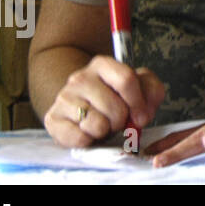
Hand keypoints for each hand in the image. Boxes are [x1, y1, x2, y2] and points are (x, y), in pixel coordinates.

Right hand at [43, 55, 164, 146]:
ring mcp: (64, 97)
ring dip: (104, 130)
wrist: (80, 109)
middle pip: (115, 107)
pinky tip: (87, 131)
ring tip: (101, 123)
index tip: (141, 116)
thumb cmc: (114, 99)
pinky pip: (80, 138)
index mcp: (103, 65)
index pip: (126, 79)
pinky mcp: (52, 119)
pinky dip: (88, 140)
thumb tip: (143, 112)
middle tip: (115, 120)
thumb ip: (151, 91)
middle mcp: (80, 77)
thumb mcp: (139, 89)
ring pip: (98, 124)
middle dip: (121, 120)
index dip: (138, 102)